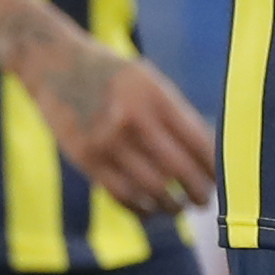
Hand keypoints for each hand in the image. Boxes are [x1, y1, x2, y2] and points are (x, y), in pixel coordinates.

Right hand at [33, 45, 220, 219]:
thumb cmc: (112, 75)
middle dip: (198, 192)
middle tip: (203, 201)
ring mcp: (108, 142)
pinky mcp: (86, 159)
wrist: (55, 65)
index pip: (199, 143)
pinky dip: (139, 208)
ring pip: (152, 189)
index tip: (220, 180)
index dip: (214, 168)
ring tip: (178, 208)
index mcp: (156, 98)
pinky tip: (149, 210)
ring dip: (171, 206)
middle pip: (180, 171)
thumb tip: (207, 155)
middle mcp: (133, 120)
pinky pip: (121, 195)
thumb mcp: (149, 81)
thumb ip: (175, 114)